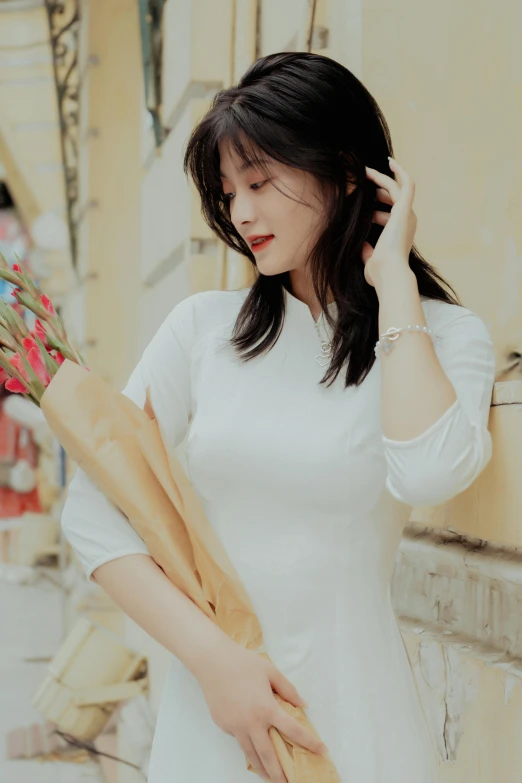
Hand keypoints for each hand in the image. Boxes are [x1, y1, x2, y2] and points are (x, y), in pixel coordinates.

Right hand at [194, 637, 326, 781]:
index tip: (322, 751)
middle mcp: (251, 723)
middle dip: (279, 774)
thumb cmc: (243, 663)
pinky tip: (251, 745)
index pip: (293, 731)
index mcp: (266, 708)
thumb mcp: (270, 671)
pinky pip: (238, 739)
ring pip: (251, 754)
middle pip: (268, 755)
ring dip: (262, 768)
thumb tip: (302, 705)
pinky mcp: (223, 725)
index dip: (309, 742)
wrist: (212, 661)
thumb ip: (288, 690)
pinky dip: (246, 745)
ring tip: (270, 777)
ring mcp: (235, 726)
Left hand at [362, 157, 417, 287]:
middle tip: (359, 183)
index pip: (388, 215)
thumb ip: (367, 252)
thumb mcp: (370, 260)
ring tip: (364, 171)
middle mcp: (406, 221)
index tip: (357, 205)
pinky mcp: (405, 208)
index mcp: (399, 234)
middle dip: (376, 191)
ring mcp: (407, 214)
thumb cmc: (380, 273)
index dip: (373, 210)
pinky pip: (406, 183)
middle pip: (392, 199)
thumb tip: (361, 245)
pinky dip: (400, 171)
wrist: (389, 273)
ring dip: (381, 178)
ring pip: (396, 188)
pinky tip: (389, 162)